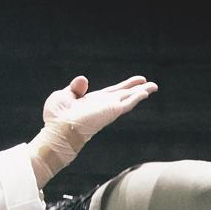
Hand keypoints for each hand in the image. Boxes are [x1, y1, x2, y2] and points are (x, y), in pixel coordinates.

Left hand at [42, 74, 158, 140]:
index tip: (134, 82)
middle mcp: (102, 105)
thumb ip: (75, 87)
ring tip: (154, 86)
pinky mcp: (111, 112)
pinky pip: (127, 103)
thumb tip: (84, 79)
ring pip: (128, 98)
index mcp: (92, 101)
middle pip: (123, 95)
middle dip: (136, 89)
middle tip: (150, 84)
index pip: (111, 92)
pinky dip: (137, 97)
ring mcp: (107, 109)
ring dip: (141, 92)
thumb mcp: (64, 95)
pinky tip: (145, 93)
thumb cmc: (56, 118)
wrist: (58, 130)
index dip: (123, 86)